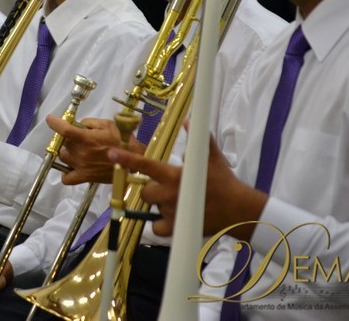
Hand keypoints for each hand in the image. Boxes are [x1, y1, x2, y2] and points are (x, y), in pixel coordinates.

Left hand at [50, 116, 143, 184]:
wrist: (132, 161)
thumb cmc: (121, 141)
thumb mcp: (108, 124)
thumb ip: (91, 122)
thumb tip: (79, 125)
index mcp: (87, 139)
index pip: (65, 130)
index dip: (55, 123)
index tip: (50, 119)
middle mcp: (81, 154)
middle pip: (64, 143)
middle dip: (69, 137)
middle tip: (79, 136)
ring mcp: (81, 167)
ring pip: (63, 157)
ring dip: (68, 151)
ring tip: (78, 150)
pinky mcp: (84, 178)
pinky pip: (66, 178)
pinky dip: (66, 172)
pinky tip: (73, 166)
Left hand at [108, 133, 266, 239]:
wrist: (237, 210)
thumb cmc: (224, 182)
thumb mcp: (211, 157)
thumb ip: (198, 139)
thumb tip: (189, 120)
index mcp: (174, 175)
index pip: (145, 165)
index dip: (126, 158)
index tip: (111, 153)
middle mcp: (169, 194)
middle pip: (144, 191)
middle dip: (152, 189)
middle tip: (168, 188)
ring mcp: (171, 213)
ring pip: (151, 207)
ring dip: (158, 205)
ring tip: (175, 202)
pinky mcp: (176, 229)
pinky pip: (157, 227)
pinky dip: (161, 224)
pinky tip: (173, 218)